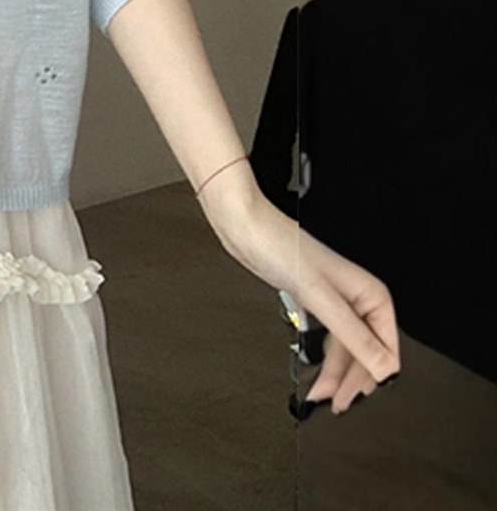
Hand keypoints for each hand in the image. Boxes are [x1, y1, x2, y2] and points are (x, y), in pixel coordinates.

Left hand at [208, 192, 401, 413]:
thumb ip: (353, 334)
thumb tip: (383, 369)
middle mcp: (357, 298)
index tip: (352, 397)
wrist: (246, 227)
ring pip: (345, 348)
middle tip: (335, 403)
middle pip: (365, 352)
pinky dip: (323, 357)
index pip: (385, 349)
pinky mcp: (315, 302)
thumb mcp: (320, 296)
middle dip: (349, 380)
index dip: (370, 376)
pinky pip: (328, 338)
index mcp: (371, 295)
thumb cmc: (280, 246)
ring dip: (334, 373)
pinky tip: (316, 371)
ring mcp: (335, 301)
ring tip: (321, 394)